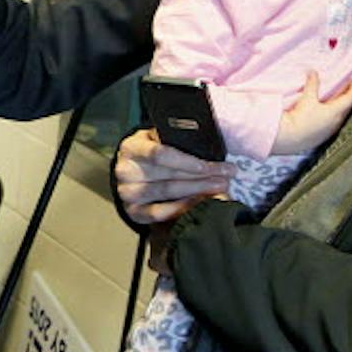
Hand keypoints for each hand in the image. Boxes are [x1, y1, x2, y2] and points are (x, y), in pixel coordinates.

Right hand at [114, 127, 229, 225]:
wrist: (136, 171)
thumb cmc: (155, 152)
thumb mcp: (161, 138)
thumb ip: (177, 138)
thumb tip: (207, 141)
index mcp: (131, 147)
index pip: (158, 154)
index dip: (185, 161)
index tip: (209, 165)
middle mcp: (125, 171)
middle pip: (167, 175)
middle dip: (201, 176)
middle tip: (226, 176)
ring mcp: (127, 193)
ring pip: (166, 192)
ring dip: (197, 191)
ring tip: (220, 188)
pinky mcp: (133, 211)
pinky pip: (158, 213)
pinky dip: (181, 208)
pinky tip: (200, 203)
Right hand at [270, 71, 351, 155]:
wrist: (291, 138)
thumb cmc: (301, 120)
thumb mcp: (307, 98)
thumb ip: (312, 84)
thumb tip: (313, 73)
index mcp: (336, 111)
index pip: (351, 97)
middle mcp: (336, 122)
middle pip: (348, 106)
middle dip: (349, 96)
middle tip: (350, 88)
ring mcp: (330, 130)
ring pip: (341, 115)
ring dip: (341, 106)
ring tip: (338, 100)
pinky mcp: (323, 136)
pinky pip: (333, 123)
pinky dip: (333, 115)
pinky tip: (326, 114)